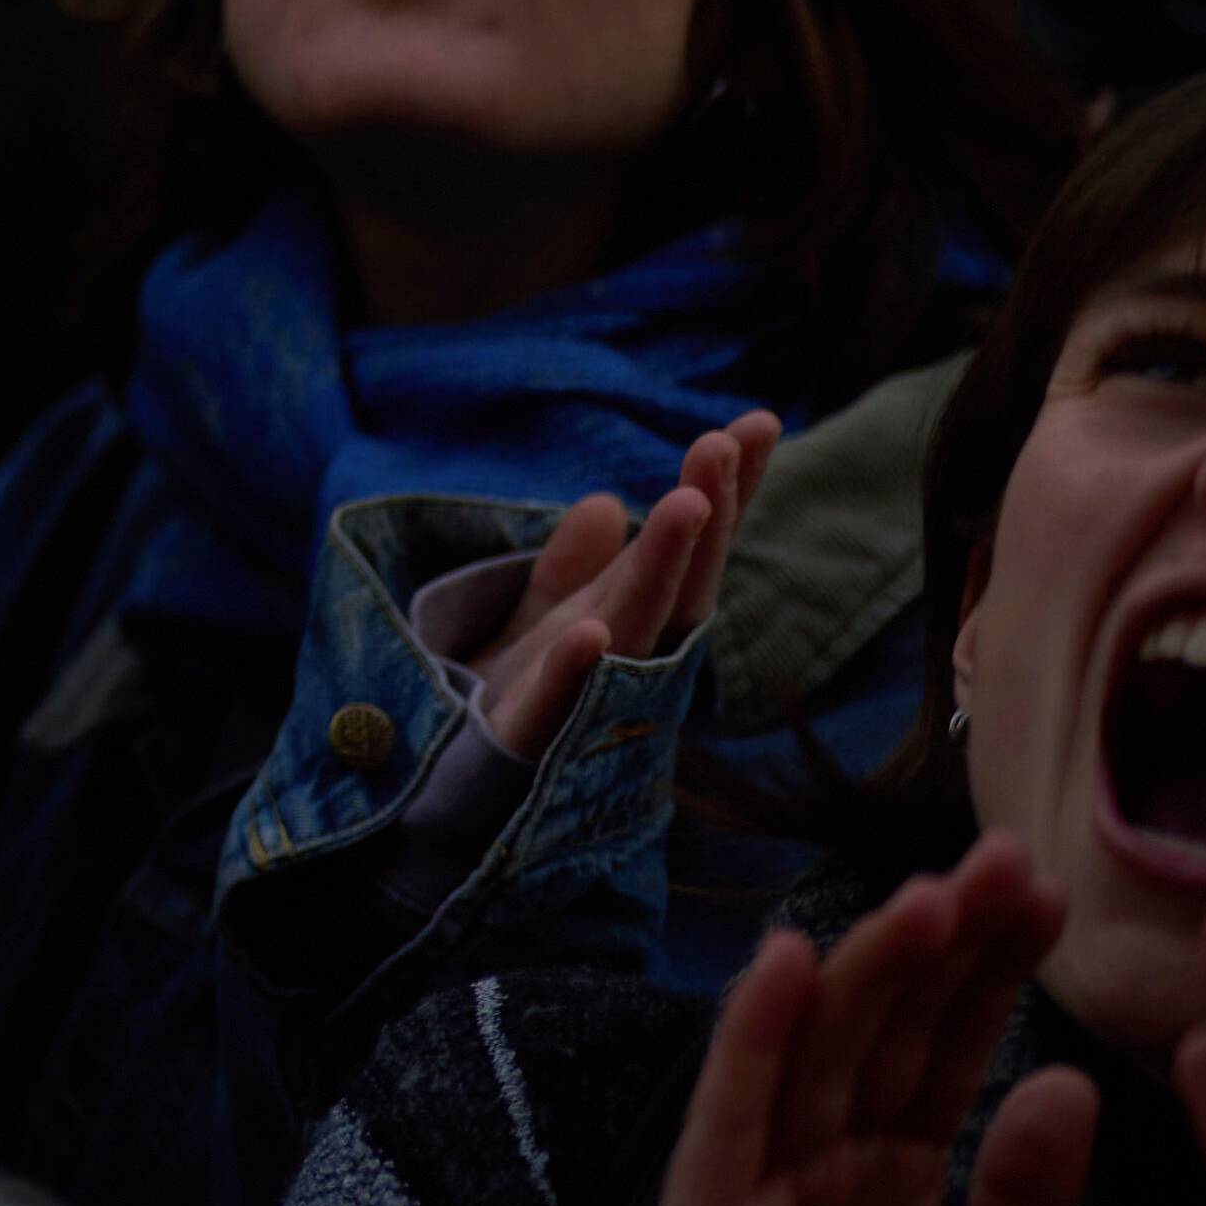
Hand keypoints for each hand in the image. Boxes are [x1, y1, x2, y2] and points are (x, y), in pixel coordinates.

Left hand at [470, 412, 778, 755]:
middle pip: (679, 579)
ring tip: (689, 502)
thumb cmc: (512, 696)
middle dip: (708, 512)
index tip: (757, 423)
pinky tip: (594, 631)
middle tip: (725, 441)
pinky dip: (577, 669)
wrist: (447, 781)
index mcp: (627, 614)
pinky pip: (555, 703)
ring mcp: (584, 695)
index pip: (688, 549)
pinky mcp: (528, 736)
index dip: (725, 491)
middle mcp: (622, 652)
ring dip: (663, 566)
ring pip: (634, 627)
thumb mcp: (539, 615)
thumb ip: (573, 566)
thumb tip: (610, 505)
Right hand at [643, 843, 1097, 1205]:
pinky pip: (727, 1125)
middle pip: (880, 1037)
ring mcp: (750, 1200)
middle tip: (1000, 860)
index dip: (986, 975)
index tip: (1039, 892)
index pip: (941, 1055)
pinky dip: (750, 1042)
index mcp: (886, 1186)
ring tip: (926, 898)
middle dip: (938, 947)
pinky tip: (784, 964)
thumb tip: (1066, 1085)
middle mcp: (816, 1175)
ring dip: (862, 970)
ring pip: (811, 1060)